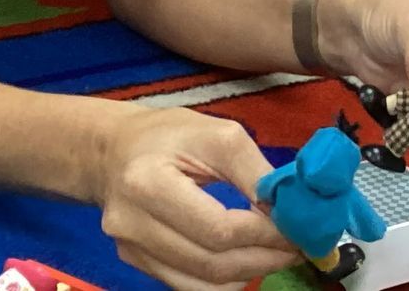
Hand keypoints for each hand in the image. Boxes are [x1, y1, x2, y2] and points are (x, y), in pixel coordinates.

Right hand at [91, 106, 300, 290]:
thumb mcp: (215, 134)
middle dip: (264, 258)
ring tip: (275, 253)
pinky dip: (226, 281)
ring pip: (204, 285)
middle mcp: (131, 223)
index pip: (217, 229)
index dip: (264, 234)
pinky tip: (244, 260)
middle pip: (212, 263)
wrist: (112, 150)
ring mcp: (131, 248)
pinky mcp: (135, 262)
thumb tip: (289, 211)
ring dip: (250, 274)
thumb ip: (253, 172)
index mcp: (147, 182)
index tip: (295, 228)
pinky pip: (190, 287)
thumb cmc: (167, 135)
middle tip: (296, 246)